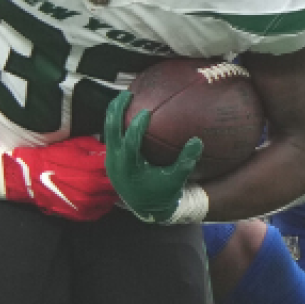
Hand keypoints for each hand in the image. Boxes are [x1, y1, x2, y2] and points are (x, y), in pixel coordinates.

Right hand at [5, 138, 119, 221]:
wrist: (30, 176)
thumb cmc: (52, 158)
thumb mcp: (75, 144)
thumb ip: (96, 147)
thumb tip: (110, 150)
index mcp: (92, 168)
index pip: (118, 167)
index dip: (119, 164)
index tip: (119, 161)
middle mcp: (92, 187)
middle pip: (117, 185)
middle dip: (118, 179)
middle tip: (116, 174)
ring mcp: (86, 203)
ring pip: (111, 199)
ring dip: (111, 193)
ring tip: (106, 186)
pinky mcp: (80, 214)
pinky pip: (101, 212)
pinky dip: (102, 205)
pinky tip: (98, 197)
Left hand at [104, 91, 204, 223]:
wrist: (146, 209)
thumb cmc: (163, 194)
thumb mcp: (176, 180)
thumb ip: (186, 161)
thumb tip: (197, 140)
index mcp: (129, 168)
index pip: (129, 143)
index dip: (136, 126)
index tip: (146, 112)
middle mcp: (115, 163)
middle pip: (110, 131)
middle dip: (117, 110)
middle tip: (128, 94)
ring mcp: (111, 159)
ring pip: (107, 130)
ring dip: (114, 113)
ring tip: (124, 96)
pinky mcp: (111, 157)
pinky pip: (111, 135)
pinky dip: (116, 121)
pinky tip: (125, 110)